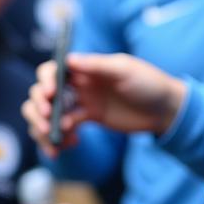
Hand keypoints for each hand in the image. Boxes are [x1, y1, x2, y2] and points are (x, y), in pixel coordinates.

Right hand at [21, 54, 185, 157]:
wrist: (165, 110)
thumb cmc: (149, 83)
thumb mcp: (125, 70)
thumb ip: (97, 65)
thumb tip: (68, 60)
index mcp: (85, 68)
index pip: (53, 70)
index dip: (45, 81)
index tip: (49, 96)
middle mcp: (79, 83)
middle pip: (43, 93)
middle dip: (38, 108)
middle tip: (49, 122)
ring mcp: (82, 101)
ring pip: (50, 112)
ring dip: (43, 126)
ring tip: (55, 140)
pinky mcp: (87, 118)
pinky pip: (65, 127)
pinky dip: (60, 137)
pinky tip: (71, 143)